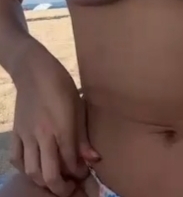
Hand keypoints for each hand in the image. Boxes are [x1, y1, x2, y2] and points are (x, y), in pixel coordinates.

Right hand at [10, 39, 100, 196]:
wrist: (34, 71)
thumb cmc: (61, 84)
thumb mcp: (78, 106)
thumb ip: (82, 135)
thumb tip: (93, 159)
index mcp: (62, 128)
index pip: (71, 162)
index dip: (79, 174)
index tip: (84, 173)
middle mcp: (43, 136)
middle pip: (49, 174)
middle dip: (61, 187)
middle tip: (69, 188)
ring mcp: (27, 135)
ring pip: (31, 171)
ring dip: (43, 181)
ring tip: (53, 179)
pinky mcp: (16, 132)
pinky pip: (16, 159)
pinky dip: (25, 169)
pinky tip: (35, 167)